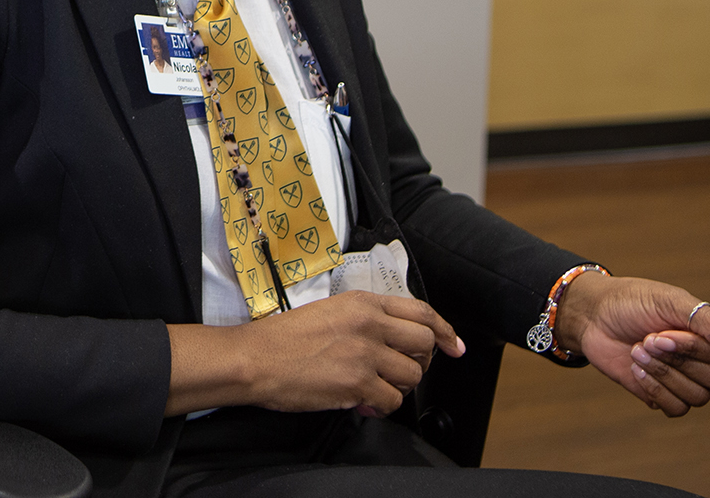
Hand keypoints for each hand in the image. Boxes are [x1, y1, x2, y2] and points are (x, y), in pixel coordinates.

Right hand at [165, 292, 464, 416]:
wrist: (255, 358)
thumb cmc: (282, 339)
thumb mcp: (329, 312)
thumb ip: (365, 321)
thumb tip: (393, 342)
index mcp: (362, 303)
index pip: (421, 311)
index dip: (444, 331)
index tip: (454, 346)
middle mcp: (369, 324)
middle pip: (424, 343)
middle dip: (420, 362)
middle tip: (401, 372)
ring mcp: (365, 353)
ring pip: (412, 375)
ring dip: (397, 387)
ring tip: (373, 388)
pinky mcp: (357, 382)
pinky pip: (392, 400)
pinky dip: (381, 406)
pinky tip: (363, 402)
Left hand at [555, 273, 709, 417]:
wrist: (593, 317)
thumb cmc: (634, 303)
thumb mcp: (671, 302)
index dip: (691, 350)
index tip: (660, 333)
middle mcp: (706, 361)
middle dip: (675, 362)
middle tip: (646, 340)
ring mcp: (686, 380)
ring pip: (697, 398)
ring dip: (662, 375)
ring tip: (637, 351)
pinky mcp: (663, 395)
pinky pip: (676, 410)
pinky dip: (655, 390)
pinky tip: (636, 370)